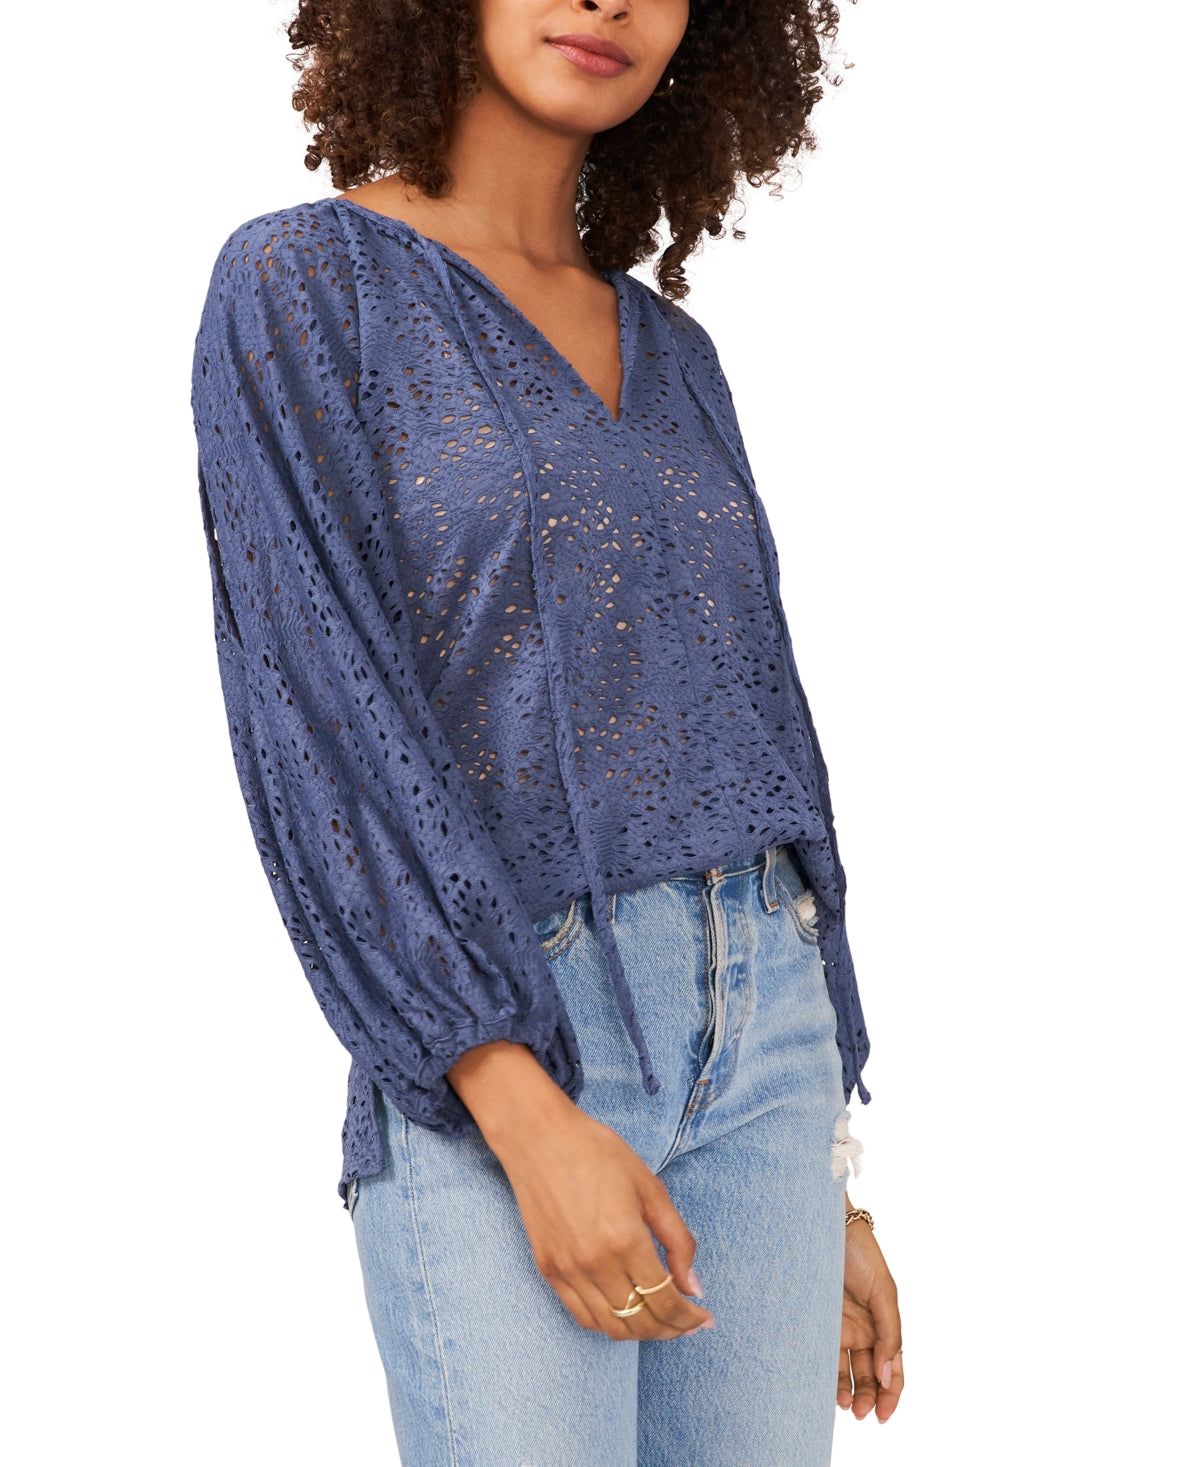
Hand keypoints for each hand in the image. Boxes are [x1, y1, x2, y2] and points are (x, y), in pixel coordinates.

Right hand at [447, 1040, 715, 1340]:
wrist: (537, 1138)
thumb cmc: (597, 1152)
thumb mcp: (650, 1186)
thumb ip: (677, 1239)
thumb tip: (693, 1286)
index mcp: (625, 1238)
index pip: (665, 1301)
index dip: (690, 1317)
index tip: (704, 1316)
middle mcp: (595, 1263)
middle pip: (641, 1322)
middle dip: (672, 1329)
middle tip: (690, 1322)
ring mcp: (568, 1271)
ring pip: (612, 1328)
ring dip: (642, 1332)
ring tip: (663, 1321)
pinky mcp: (548, 1270)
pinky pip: (582, 1316)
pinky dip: (609, 1324)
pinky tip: (626, 1311)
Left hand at [839, 1202, 903, 1421]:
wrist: (824, 1225)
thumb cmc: (860, 1253)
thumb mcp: (884, 1292)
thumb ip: (889, 1333)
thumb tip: (886, 1373)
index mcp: (883, 1325)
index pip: (892, 1369)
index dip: (891, 1394)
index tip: (883, 1414)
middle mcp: (861, 1330)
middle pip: (868, 1376)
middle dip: (867, 1398)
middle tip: (861, 1413)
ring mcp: (837, 1328)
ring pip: (844, 1371)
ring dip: (846, 1392)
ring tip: (844, 1405)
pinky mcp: (813, 1322)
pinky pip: (819, 1354)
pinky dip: (823, 1375)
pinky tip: (824, 1388)